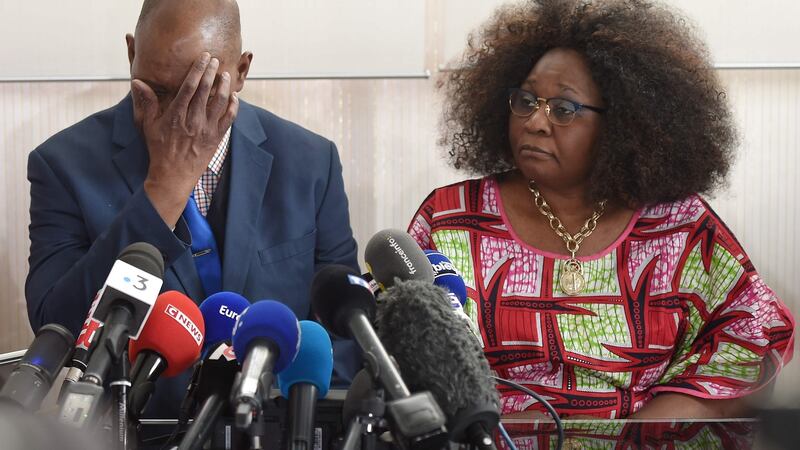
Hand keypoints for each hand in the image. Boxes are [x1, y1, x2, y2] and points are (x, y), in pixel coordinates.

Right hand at [131, 52, 238, 227]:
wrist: (173, 177)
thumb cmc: (159, 150)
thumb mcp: (148, 126)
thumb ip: (147, 103)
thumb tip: (137, 82)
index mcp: (176, 116)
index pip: (189, 87)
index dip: (198, 70)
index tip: (203, 58)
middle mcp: (193, 121)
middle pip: (206, 91)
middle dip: (212, 73)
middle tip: (215, 60)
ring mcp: (206, 130)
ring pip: (219, 103)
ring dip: (224, 87)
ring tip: (225, 74)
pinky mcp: (216, 139)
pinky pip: (229, 119)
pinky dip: (233, 106)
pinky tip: (234, 96)